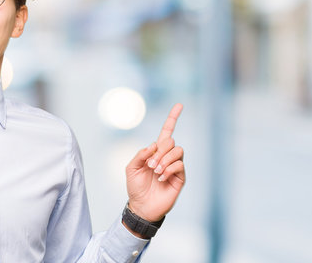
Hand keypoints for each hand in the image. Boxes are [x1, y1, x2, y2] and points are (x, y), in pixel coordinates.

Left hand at [125, 103, 185, 222]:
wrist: (141, 206)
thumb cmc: (135, 187)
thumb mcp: (131, 168)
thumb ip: (140, 154)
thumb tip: (154, 145)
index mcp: (155, 151)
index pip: (167, 131)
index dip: (173, 118)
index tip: (180, 105)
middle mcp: (167, 156)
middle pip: (170, 141)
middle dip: (159, 151)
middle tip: (150, 165)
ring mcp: (175, 166)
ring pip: (178, 151)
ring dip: (165, 160)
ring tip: (156, 172)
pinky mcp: (180, 177)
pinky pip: (179, 165)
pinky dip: (168, 170)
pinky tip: (161, 178)